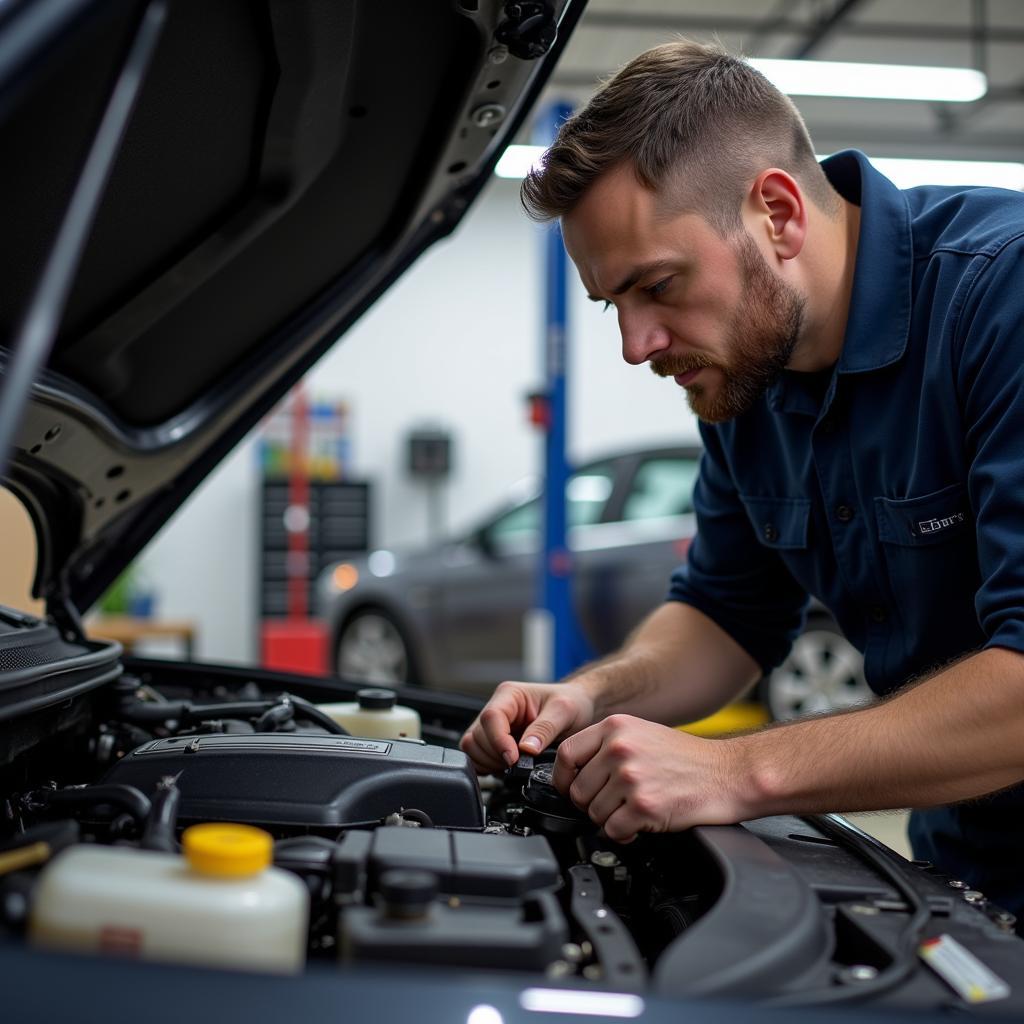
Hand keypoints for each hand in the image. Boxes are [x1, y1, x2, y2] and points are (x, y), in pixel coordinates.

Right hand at [459, 680, 596, 773]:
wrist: (579, 707)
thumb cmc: (572, 702)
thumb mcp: (564, 712)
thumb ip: (544, 729)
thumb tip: (526, 749)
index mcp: (509, 694)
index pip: (490, 717)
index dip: (498, 741)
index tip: (513, 758)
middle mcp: (497, 708)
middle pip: (477, 736)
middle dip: (496, 755)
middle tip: (519, 763)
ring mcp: (493, 725)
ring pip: (473, 747)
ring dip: (491, 761)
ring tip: (515, 764)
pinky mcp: (494, 741)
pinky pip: (477, 756)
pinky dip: (488, 766)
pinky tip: (508, 766)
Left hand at [552, 715, 747, 841]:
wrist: (729, 773)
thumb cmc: (689, 758)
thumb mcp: (641, 734)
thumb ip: (607, 746)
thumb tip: (574, 771)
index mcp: (615, 727)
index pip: (565, 753)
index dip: (562, 777)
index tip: (567, 789)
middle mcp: (619, 748)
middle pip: (577, 790)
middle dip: (591, 805)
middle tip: (613, 805)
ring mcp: (631, 777)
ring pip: (593, 813)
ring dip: (610, 820)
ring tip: (632, 811)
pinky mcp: (644, 806)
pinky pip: (614, 830)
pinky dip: (624, 834)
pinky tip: (640, 824)